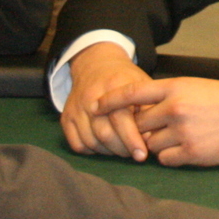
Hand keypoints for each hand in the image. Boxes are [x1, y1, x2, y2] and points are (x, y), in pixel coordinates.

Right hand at [60, 42, 157, 160]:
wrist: (96, 64)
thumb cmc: (125, 79)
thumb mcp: (141, 85)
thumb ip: (148, 109)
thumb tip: (151, 138)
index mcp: (113, 86)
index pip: (120, 118)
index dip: (132, 139)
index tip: (142, 155)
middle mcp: (91, 97)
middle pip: (104, 133)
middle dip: (122, 149)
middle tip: (136, 153)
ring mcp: (76, 108)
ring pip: (91, 141)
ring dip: (109, 152)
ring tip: (123, 149)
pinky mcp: (66, 118)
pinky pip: (78, 144)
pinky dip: (93, 151)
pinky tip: (105, 146)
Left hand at [99, 76, 218, 167]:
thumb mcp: (196, 88)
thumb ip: (170, 98)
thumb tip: (143, 115)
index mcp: (176, 87)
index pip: (133, 93)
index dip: (110, 101)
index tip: (95, 107)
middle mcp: (175, 108)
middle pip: (137, 124)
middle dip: (139, 130)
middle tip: (148, 132)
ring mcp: (183, 132)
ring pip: (150, 144)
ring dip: (155, 145)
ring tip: (175, 139)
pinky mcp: (193, 153)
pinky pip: (166, 160)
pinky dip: (170, 157)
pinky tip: (186, 149)